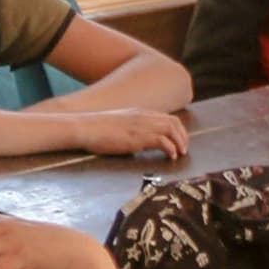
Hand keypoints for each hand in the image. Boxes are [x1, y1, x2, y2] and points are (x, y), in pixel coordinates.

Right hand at [74, 108, 188, 161]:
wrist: (84, 128)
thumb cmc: (94, 129)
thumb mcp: (117, 124)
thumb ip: (130, 128)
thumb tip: (136, 141)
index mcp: (139, 112)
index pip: (167, 117)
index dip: (178, 129)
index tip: (179, 140)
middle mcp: (144, 117)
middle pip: (174, 123)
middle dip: (183, 136)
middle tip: (184, 149)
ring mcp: (142, 126)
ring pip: (172, 130)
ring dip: (180, 143)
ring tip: (180, 154)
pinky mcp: (138, 138)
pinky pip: (163, 141)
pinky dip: (171, 149)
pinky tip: (171, 156)